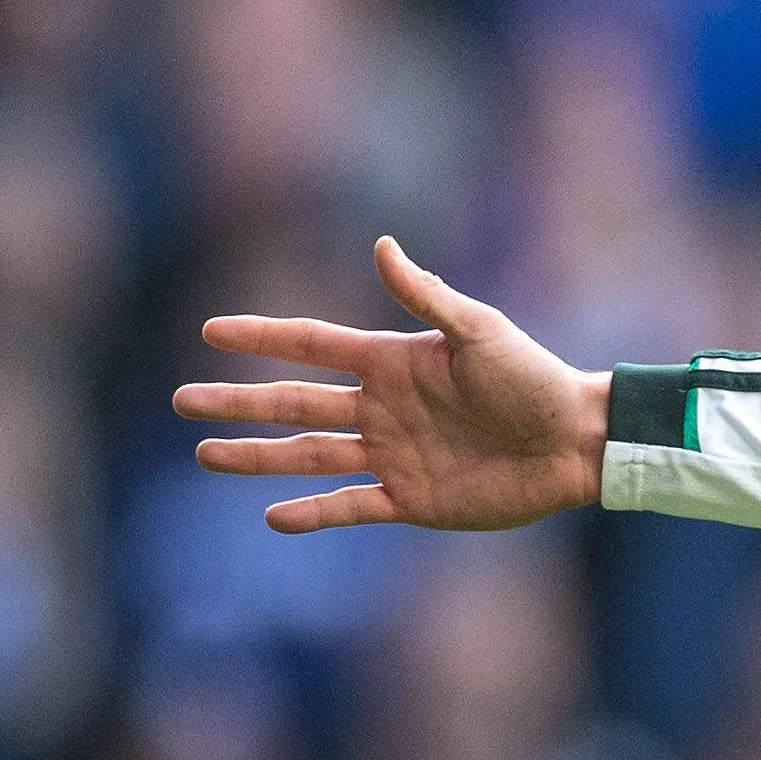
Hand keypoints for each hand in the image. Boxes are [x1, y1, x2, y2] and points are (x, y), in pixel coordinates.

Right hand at [180, 235, 611, 531]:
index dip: (263, 337)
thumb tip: (381, 244)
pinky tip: (272, 515)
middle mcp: (383, 408)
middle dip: (239, 402)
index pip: (313, 346)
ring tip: (206, 454)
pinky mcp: (412, 499)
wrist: (577, 442)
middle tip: (183, 401)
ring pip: (309, 456)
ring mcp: (393, 456)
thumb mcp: (480, 331)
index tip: (210, 330)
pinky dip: (313, 513)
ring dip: (257, 456)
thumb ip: (426, 296)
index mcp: (394, 362)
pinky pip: (351, 506)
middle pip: (295, 404)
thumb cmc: (535, 379)